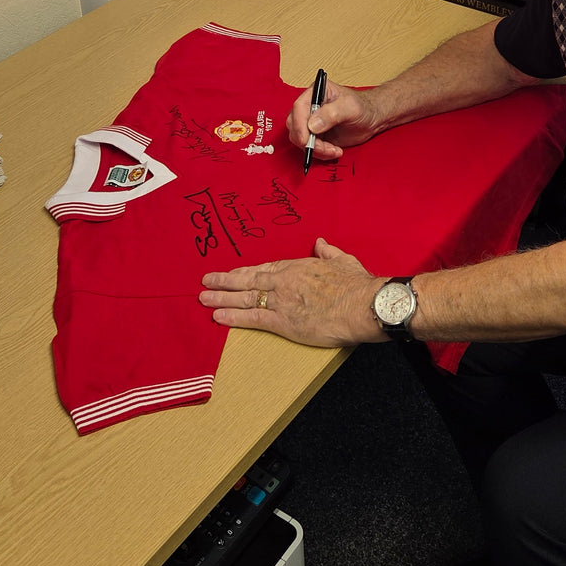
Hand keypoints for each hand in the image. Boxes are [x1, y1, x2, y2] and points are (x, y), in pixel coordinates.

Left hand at [199, 237, 385, 347]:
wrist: (361, 304)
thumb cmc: (356, 284)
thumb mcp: (342, 260)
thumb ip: (328, 252)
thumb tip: (320, 243)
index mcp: (297, 267)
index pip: (264, 268)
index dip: (245, 271)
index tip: (231, 273)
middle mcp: (284, 282)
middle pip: (248, 280)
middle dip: (225, 281)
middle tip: (206, 281)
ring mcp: (281, 301)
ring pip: (245, 298)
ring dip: (222, 299)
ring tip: (203, 299)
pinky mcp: (283, 322)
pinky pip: (253, 318)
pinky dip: (233, 318)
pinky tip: (218, 317)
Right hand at [285, 80, 381, 161]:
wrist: (371, 119)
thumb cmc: (363, 108)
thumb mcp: (350, 107)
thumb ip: (331, 113)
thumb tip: (312, 125)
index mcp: (316, 93)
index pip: (299, 107)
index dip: (299, 125)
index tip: (306, 140)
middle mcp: (310, 106)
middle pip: (295, 125)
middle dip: (308, 140)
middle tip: (325, 148)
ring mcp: (311, 121)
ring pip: (300, 139)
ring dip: (315, 149)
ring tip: (334, 150)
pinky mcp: (315, 135)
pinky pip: (309, 147)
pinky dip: (320, 153)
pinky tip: (335, 151)